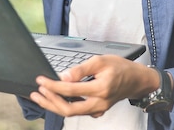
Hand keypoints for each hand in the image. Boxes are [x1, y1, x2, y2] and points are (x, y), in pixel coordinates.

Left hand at [29, 55, 158, 117]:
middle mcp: (99, 103)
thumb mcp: (101, 61)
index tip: (41, 80)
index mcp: (100, 88)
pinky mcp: (97, 111)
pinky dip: (65, 107)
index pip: (70, 90)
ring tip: (41, 97)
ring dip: (54, 105)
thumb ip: (81, 69)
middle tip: (37, 92)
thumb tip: (64, 76)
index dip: (53, 86)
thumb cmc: (120, 68)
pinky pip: (78, 112)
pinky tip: (55, 100)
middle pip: (68, 109)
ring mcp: (98, 110)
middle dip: (49, 101)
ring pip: (72, 113)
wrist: (137, 80)